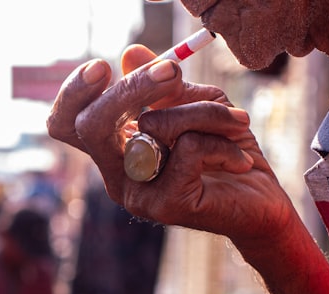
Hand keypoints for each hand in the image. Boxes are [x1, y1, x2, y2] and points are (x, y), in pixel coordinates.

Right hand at [48, 47, 299, 254]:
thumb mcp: (196, 107)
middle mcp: (116, 175)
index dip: (73, 93)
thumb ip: (164, 86)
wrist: (261, 204)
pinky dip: (222, 140)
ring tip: (237, 123)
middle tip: (172, 71)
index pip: (67, 123)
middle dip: (132, 88)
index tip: (103, 66)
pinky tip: (240, 159)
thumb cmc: (225, 153)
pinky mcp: (164, 206)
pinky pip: (189, 148)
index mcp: (115, 149)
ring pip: (154, 126)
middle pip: (92, 126)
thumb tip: (130, 53)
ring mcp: (136, 194)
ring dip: (204, 111)